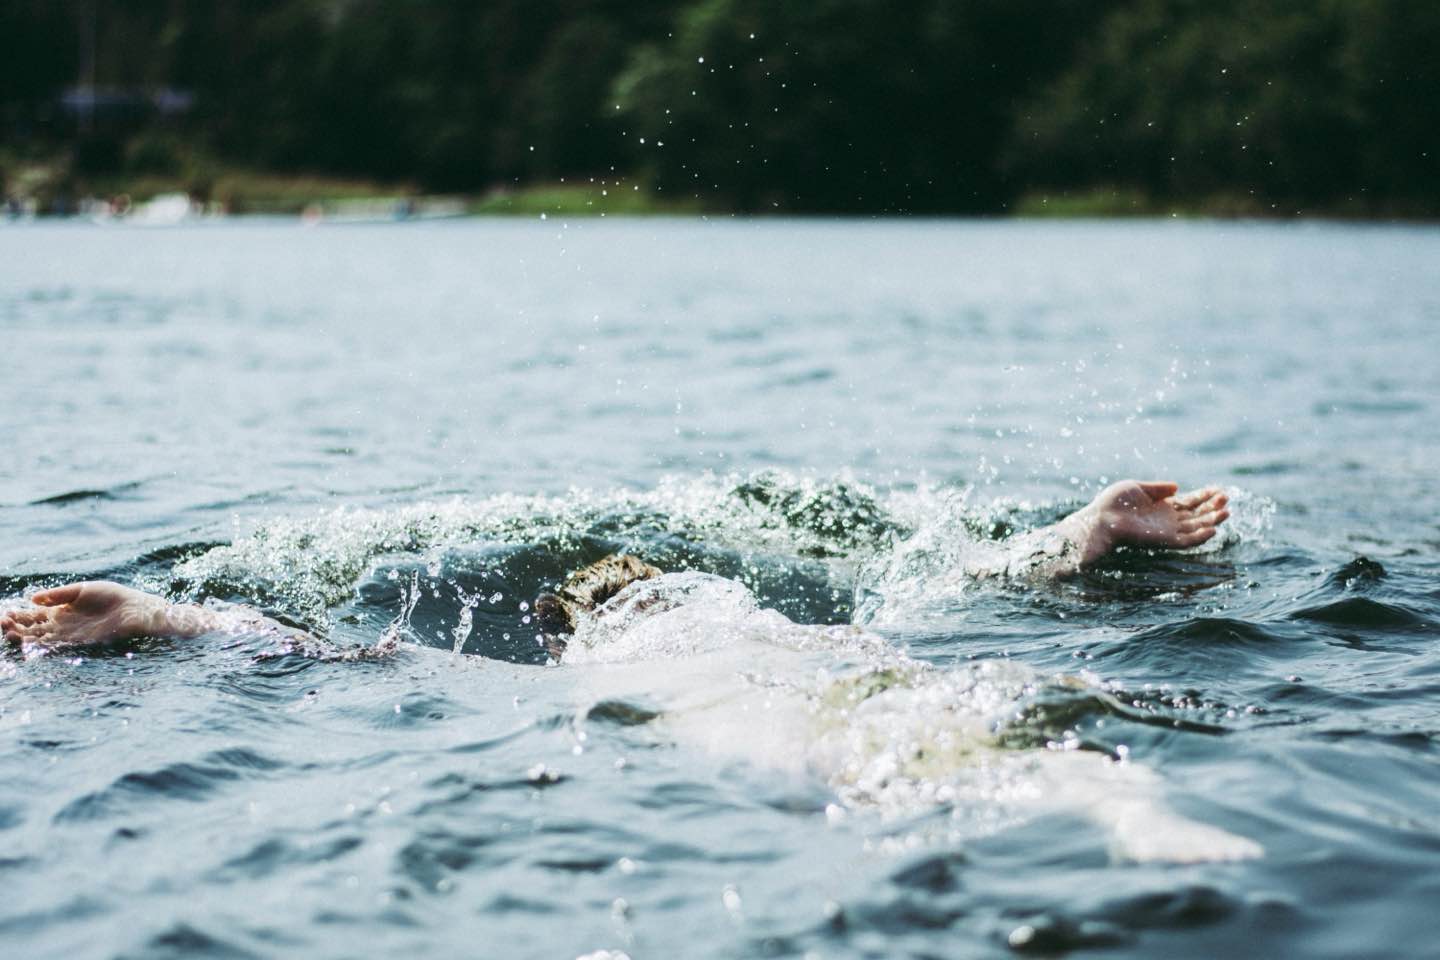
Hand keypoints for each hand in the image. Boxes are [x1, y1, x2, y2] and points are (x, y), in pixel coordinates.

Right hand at [1, 581, 167, 649]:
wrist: (135, 609)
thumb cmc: (112, 596)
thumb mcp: (82, 590)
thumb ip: (58, 594)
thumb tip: (32, 598)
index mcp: (60, 610)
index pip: (33, 614)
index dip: (19, 615)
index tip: (6, 613)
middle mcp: (62, 624)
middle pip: (33, 628)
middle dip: (16, 627)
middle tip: (3, 623)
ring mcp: (69, 635)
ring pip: (41, 639)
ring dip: (24, 637)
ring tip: (10, 633)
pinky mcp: (80, 643)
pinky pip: (57, 646)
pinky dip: (42, 645)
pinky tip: (30, 642)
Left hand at [1083, 481, 1228, 562]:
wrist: (1100, 518)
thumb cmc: (1114, 503)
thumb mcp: (1138, 488)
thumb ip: (1158, 488)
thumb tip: (1177, 486)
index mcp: (1163, 507)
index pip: (1190, 502)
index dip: (1205, 496)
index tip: (1219, 489)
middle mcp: (1168, 520)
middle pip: (1196, 514)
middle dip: (1212, 507)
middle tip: (1226, 498)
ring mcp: (1167, 531)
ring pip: (1196, 528)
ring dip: (1211, 521)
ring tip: (1226, 511)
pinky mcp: (1163, 541)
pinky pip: (1186, 542)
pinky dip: (1199, 537)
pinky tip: (1212, 529)